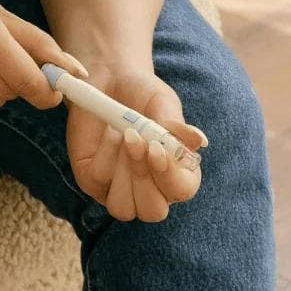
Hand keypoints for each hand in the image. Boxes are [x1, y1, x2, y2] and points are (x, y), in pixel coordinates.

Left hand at [66, 63, 206, 221]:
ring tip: (127, 136)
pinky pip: (98, 181)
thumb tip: (200, 142)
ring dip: (125, 174)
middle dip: (145, 179)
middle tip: (139, 140)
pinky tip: (111, 132)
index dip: (170, 176)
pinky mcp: (91, 180)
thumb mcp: (164, 106)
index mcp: (175, 173)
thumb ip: (178, 128)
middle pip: (153, 211)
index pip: (182, 191)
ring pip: (123, 209)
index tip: (157, 148)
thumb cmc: (143, 94)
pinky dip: (106, 155)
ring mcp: (117, 188)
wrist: (109, 79)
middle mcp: (148, 187)